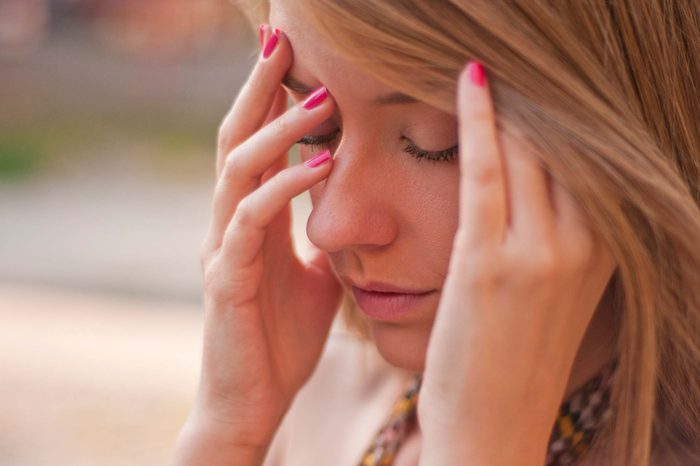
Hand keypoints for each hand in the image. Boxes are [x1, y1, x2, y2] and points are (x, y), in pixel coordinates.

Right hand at [191, 26, 341, 448]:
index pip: (258, 144)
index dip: (271, 98)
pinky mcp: (225, 278)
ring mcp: (224, 247)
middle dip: (258, 86)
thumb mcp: (312, 279)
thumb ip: (317, 240)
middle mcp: (231, 223)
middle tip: (281, 37)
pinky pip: (253, 219)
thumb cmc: (281, 341)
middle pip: (238, 137)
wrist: (253, 402)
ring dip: (278, 127)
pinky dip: (286, 186)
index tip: (294, 55)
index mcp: (254, 221)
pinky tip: (322, 164)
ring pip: (239, 167)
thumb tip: (344, 211)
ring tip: (318, 95)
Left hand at [416, 62, 617, 464]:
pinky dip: (478, 120)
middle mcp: (585, 245)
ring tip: (486, 57)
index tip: (538, 73)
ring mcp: (541, 253)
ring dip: (506, 97)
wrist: (492, 430)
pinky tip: (470, 80)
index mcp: (605, 250)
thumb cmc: (510, 361)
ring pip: (527, 148)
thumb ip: (558, 237)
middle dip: (534, 95)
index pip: (586, 157)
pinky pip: (486, 172)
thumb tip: (537, 182)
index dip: (561, 110)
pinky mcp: (490, 263)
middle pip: (561, 143)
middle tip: (509, 52)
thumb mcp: (552, 294)